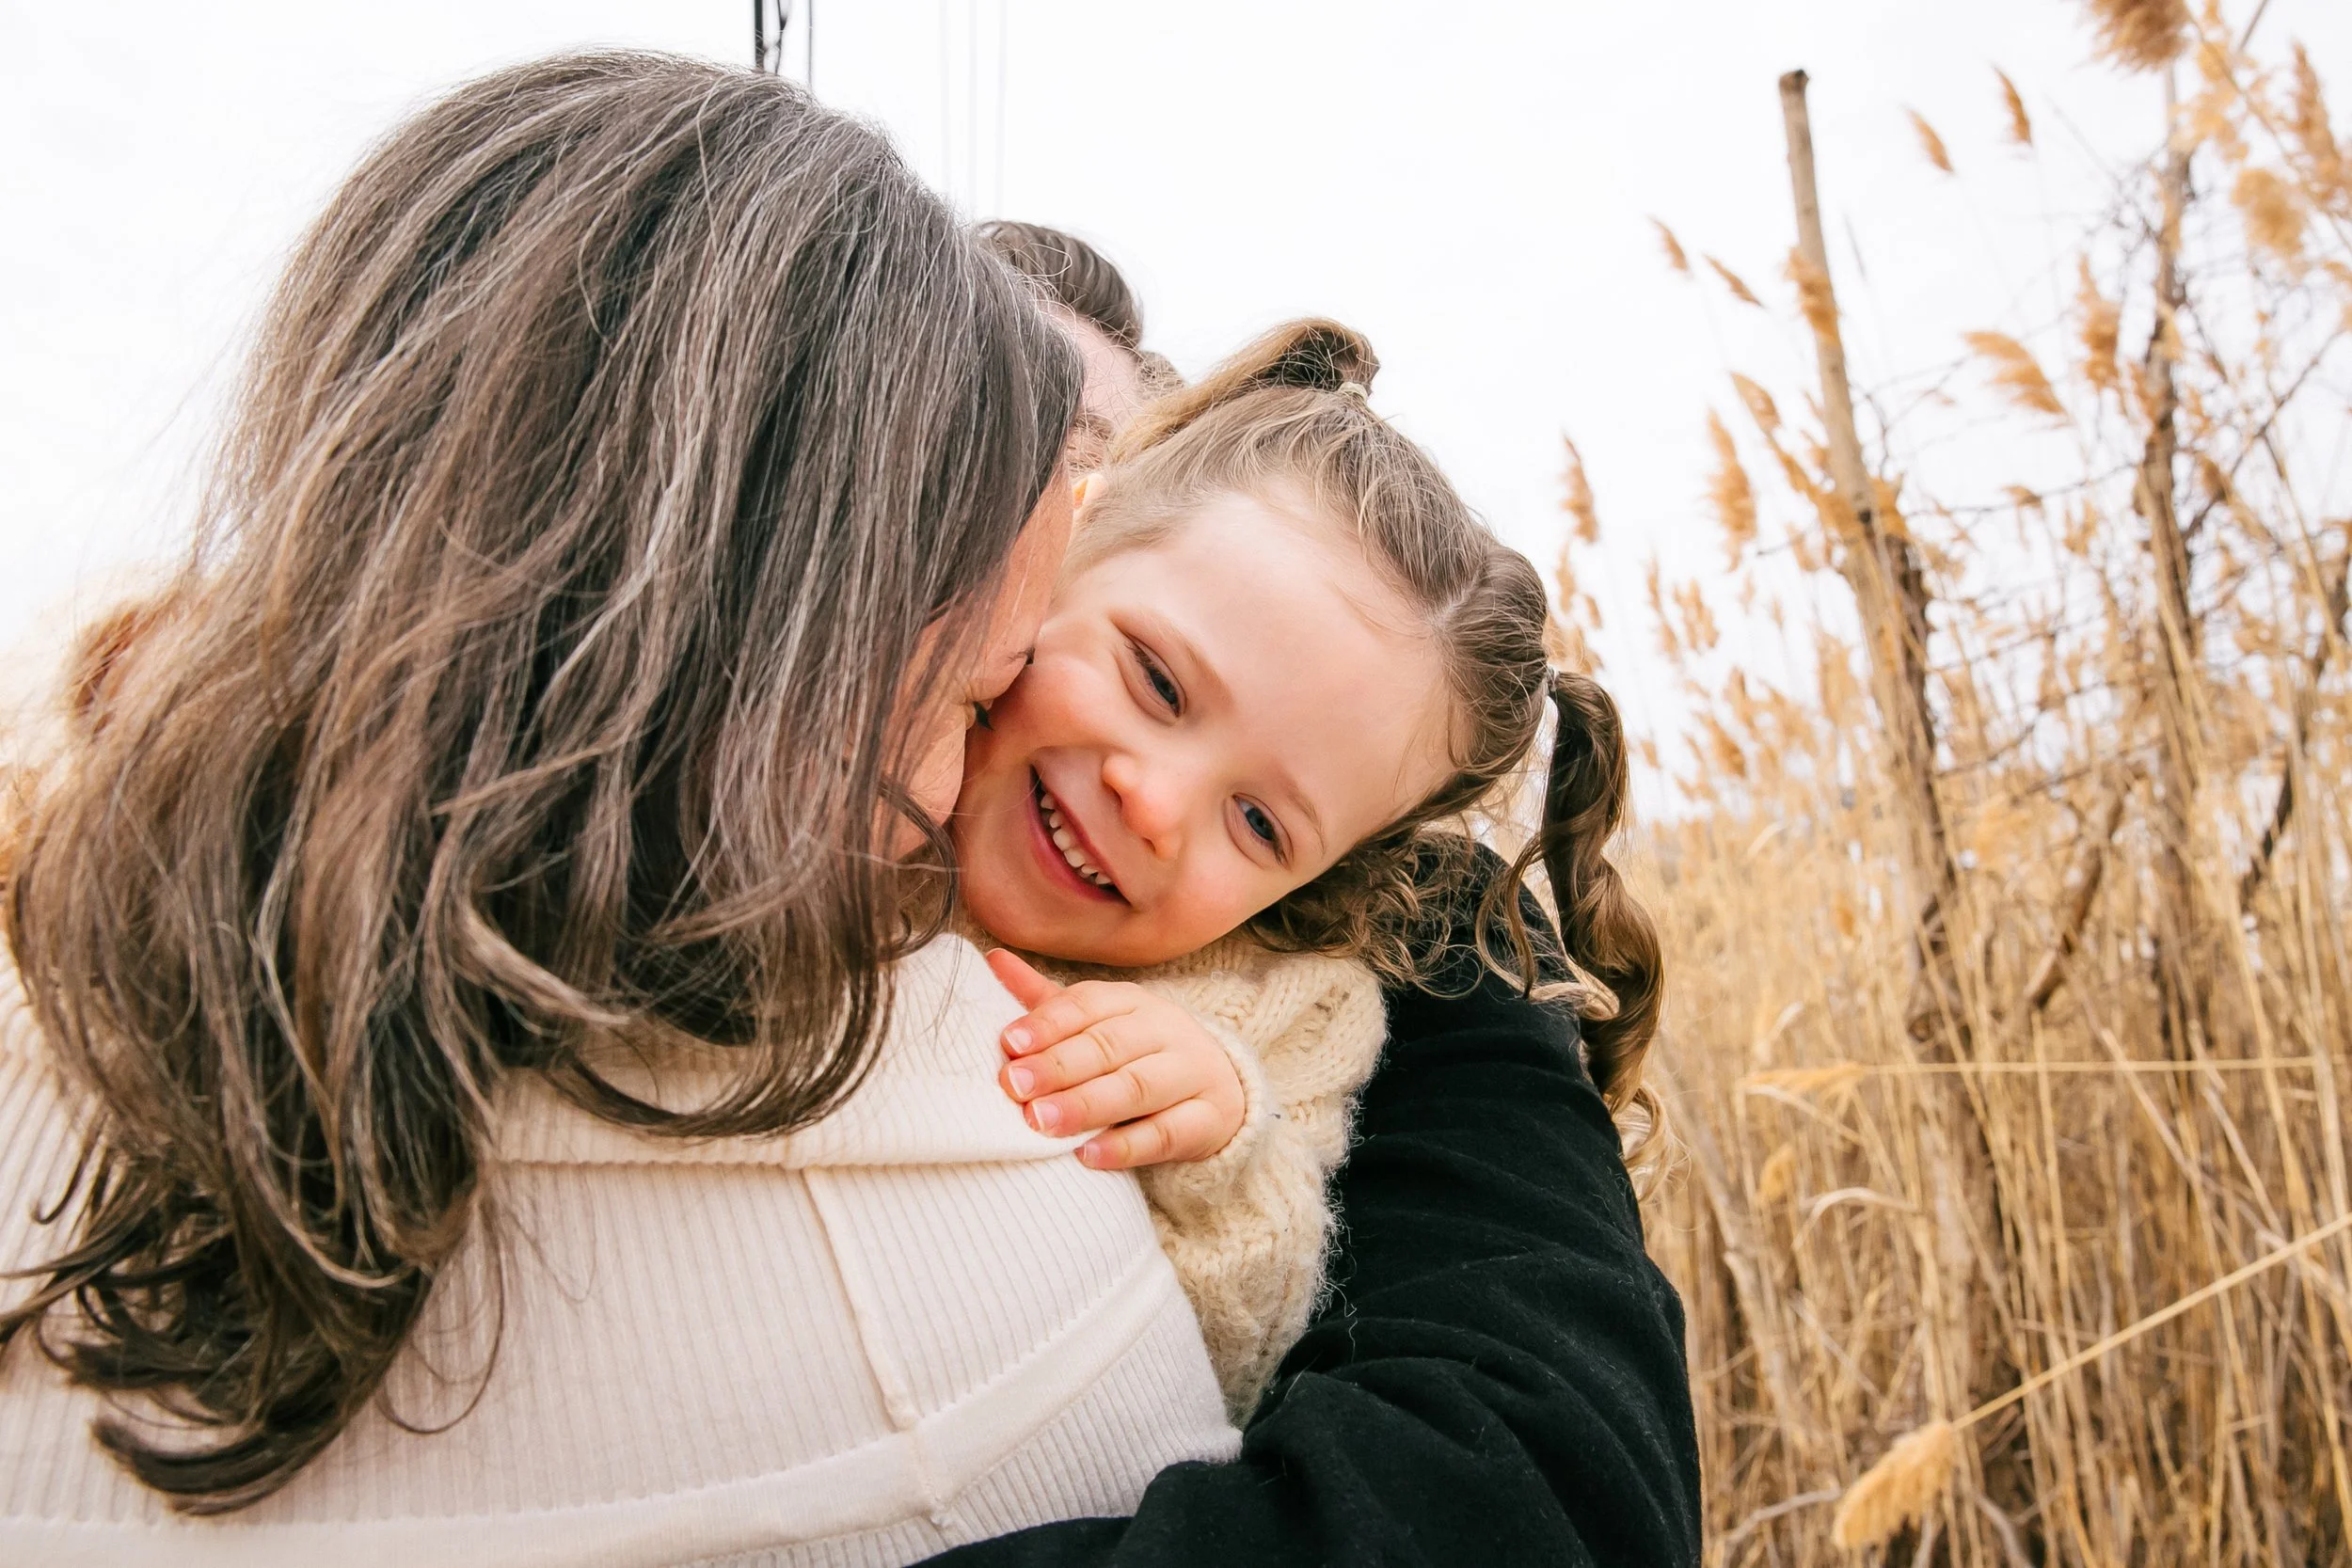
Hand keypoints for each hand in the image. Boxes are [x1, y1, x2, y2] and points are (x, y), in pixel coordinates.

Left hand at [985, 949, 1246, 1169]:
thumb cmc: (1140, 1053)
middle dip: (1059, 1066)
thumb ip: (1048, 1004)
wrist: (1219, 1088)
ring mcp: (1192, 1074)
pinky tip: (1088, 1155)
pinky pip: (1167, 1134)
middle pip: (1110, 1046)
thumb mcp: (1098, 1024)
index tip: (1008, 1043)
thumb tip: (993, 959)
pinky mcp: (1209, 1119)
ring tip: (1041, 1121)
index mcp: (1132, 1003)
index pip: (1088, 1005)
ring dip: (1087, 1105)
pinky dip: (1126, 1146)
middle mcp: (1165, 1031)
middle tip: (1015, 1086)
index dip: (1048, 1023)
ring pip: (1138, 1087)